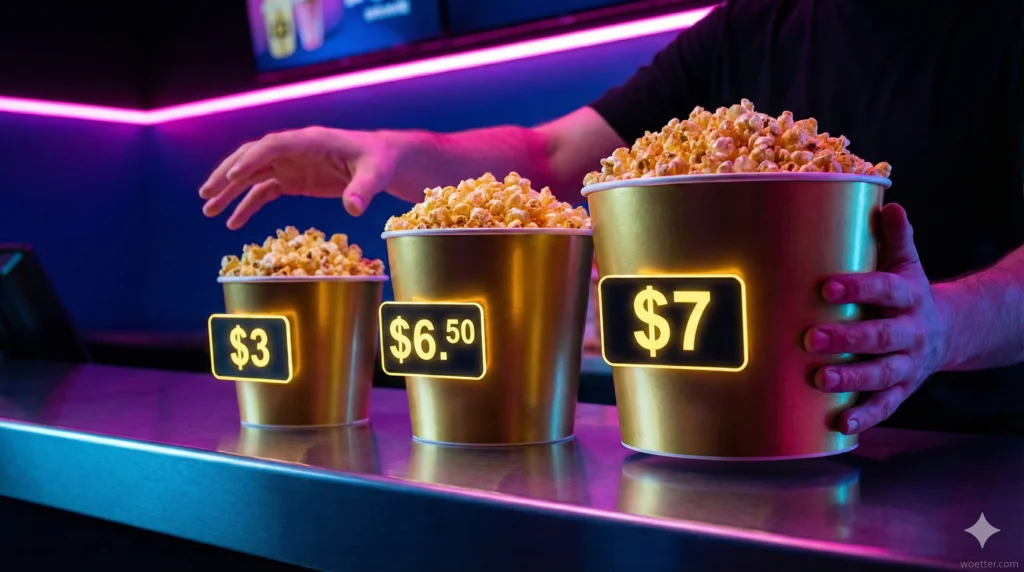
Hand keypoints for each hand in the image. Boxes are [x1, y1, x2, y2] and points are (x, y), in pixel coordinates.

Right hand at [199, 127, 398, 228]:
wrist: (382, 161)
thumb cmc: (379, 162)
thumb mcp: (375, 175)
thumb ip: (363, 190)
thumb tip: (353, 208)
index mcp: (311, 141)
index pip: (274, 145)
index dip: (253, 159)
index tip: (233, 176)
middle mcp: (294, 150)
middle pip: (253, 157)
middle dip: (228, 174)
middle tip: (206, 194)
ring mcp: (291, 164)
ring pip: (252, 174)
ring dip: (229, 191)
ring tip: (208, 209)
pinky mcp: (293, 180)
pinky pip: (264, 191)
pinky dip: (247, 205)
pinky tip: (233, 222)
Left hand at [805, 203, 948, 434]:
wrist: (948, 331)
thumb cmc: (907, 293)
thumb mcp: (907, 264)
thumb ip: (896, 238)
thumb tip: (890, 205)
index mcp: (908, 297)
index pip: (884, 289)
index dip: (857, 287)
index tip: (826, 285)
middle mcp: (911, 333)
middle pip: (879, 337)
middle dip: (845, 339)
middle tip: (810, 338)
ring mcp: (908, 365)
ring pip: (881, 375)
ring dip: (851, 380)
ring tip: (820, 380)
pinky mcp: (903, 390)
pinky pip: (886, 406)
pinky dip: (865, 417)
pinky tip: (841, 424)